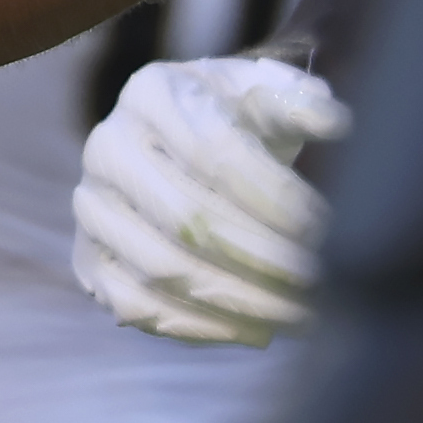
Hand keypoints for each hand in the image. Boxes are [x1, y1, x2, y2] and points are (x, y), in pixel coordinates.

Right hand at [72, 55, 349, 346]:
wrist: (180, 142)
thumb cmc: (239, 119)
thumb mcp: (269, 95)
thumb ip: (301, 103)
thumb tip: (334, 123)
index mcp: (152, 93)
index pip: (215, 154)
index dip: (277, 200)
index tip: (331, 232)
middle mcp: (108, 146)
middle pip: (188, 218)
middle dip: (267, 261)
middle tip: (325, 286)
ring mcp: (91, 206)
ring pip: (162, 268)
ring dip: (243, 301)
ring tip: (304, 315)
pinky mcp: (88, 256)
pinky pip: (137, 304)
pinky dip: (202, 326)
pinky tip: (257, 329)